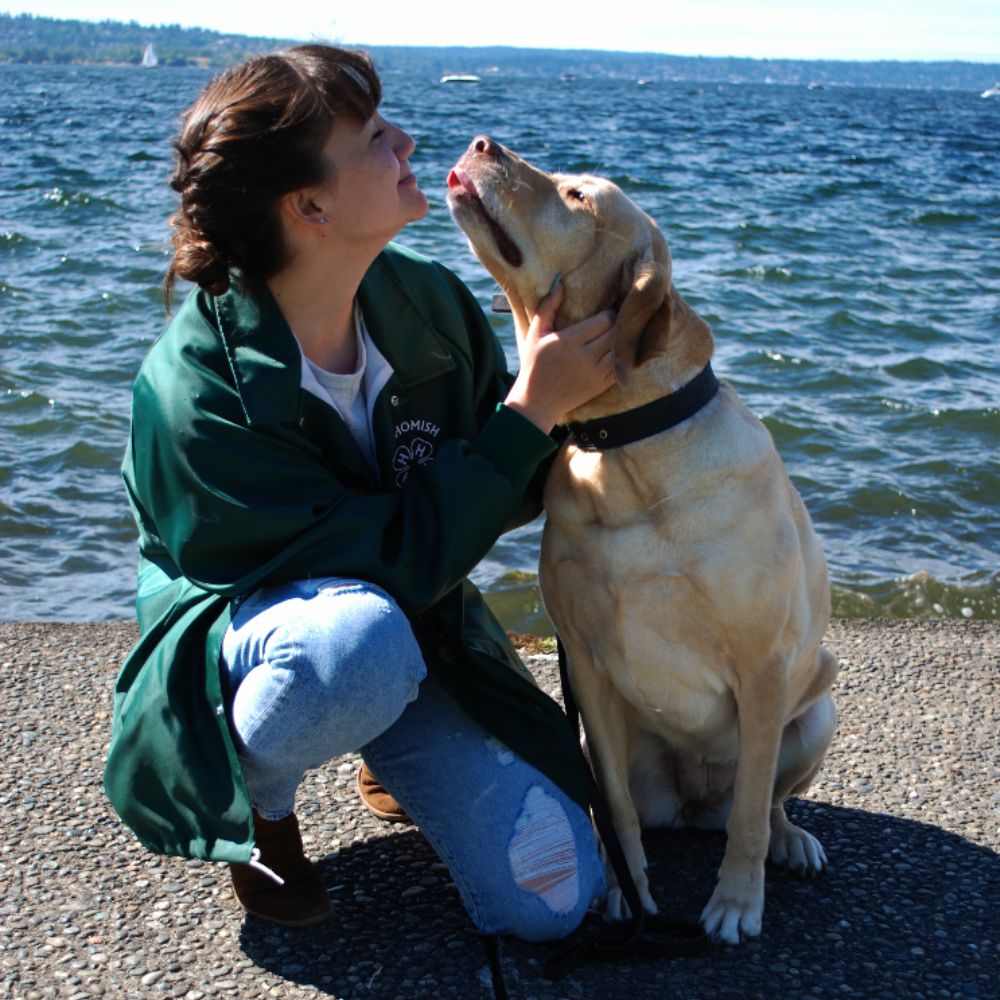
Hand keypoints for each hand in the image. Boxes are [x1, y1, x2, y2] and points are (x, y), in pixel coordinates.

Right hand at [504, 282, 615, 433]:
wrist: (537, 401)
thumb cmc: (534, 364)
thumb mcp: (535, 334)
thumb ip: (547, 307)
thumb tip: (560, 283)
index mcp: (569, 341)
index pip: (604, 320)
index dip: (609, 314)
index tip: (606, 313)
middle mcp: (585, 357)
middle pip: (615, 332)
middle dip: (617, 324)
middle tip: (616, 321)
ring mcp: (596, 373)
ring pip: (621, 348)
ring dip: (622, 339)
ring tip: (620, 333)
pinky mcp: (602, 385)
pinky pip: (622, 365)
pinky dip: (624, 356)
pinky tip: (620, 350)